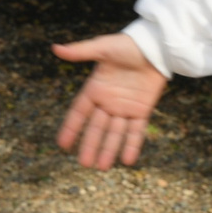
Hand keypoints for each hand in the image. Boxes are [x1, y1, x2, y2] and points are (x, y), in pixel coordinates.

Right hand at [52, 34, 165, 169]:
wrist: (156, 46)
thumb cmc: (127, 44)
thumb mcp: (103, 47)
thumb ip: (81, 51)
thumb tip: (55, 48)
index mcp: (95, 88)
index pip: (79, 112)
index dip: (71, 128)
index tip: (62, 144)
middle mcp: (108, 101)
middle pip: (96, 128)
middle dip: (90, 145)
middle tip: (84, 164)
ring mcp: (125, 107)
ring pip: (115, 133)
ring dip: (109, 150)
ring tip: (102, 168)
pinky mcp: (142, 110)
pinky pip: (136, 131)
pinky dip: (132, 145)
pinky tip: (127, 160)